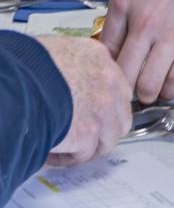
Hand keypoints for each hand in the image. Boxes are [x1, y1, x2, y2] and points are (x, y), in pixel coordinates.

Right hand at [38, 35, 130, 165]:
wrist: (18, 85)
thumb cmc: (27, 66)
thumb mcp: (56, 49)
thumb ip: (71, 63)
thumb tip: (60, 75)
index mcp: (97, 57)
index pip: (114, 83)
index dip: (104, 101)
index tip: (92, 111)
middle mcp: (107, 81)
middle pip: (120, 111)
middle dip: (104, 127)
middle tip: (84, 133)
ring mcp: (102, 108)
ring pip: (108, 137)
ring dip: (89, 145)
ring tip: (67, 146)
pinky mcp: (89, 133)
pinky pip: (84, 154)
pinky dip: (68, 157)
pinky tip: (52, 152)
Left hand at [56, 0, 173, 103]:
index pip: (103, 46)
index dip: (103, 60)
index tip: (108, 62)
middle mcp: (145, 22)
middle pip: (121, 72)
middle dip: (120, 83)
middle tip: (123, 84)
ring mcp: (172, 33)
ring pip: (149, 83)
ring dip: (145, 90)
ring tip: (146, 88)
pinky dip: (171, 87)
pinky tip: (170, 83)